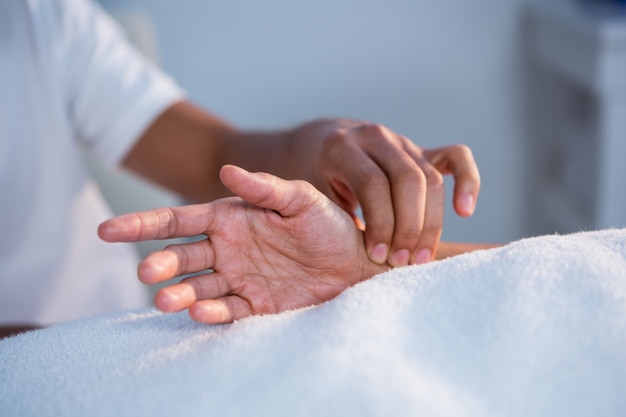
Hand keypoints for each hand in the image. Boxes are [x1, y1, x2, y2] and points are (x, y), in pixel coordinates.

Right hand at [98, 165, 387, 323]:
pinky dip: (211, 313)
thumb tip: (226, 171)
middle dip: (160, 262)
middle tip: (147, 271)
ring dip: (179, 293)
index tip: (108, 230)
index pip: (178, 220)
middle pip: (181, 255)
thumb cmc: (332, 225)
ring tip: (165, 300)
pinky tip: (201, 312)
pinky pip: (226, 309)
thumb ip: (265, 188)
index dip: (142, 224)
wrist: (359, 263)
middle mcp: (227, 248)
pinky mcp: (254, 304)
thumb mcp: (301, 199)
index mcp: (231, 218)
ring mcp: (238, 277)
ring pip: (197, 286)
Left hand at [286, 119, 480, 266]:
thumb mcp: (310, 194)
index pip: (374, 183)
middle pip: (409, 180)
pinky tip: (464, 210)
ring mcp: (401, 141)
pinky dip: (467, 181)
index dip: (381, 223)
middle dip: (410, 226)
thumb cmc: (312, 178)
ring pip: (431, 176)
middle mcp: (376, 138)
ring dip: (432, 221)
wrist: (317, 144)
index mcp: (343, 147)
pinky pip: (455, 157)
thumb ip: (328, 215)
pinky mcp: (421, 150)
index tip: (377, 258)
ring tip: (422, 256)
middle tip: (401, 262)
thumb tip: (343, 257)